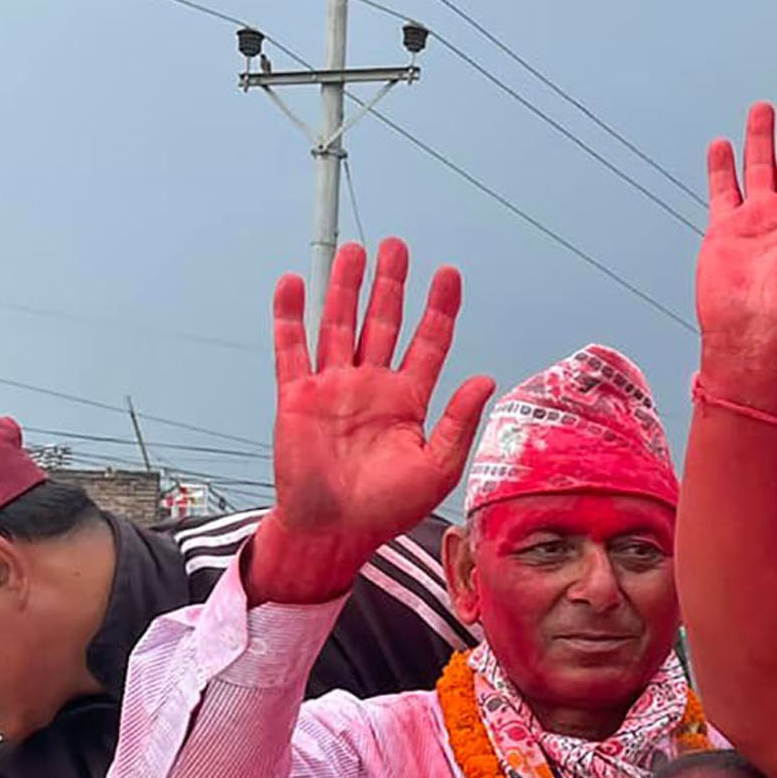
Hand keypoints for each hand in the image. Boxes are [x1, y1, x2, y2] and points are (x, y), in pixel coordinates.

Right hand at [246, 237, 493, 602]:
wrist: (334, 531)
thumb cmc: (386, 508)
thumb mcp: (437, 468)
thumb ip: (458, 421)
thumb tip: (485, 378)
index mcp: (408, 400)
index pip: (428, 342)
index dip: (439, 308)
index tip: (448, 273)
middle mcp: (371, 386)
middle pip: (383, 321)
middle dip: (391, 284)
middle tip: (397, 246)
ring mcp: (333, 387)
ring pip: (340, 325)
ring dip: (347, 288)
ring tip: (356, 251)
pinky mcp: (296, 397)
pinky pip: (292, 349)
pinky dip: (290, 316)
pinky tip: (295, 283)